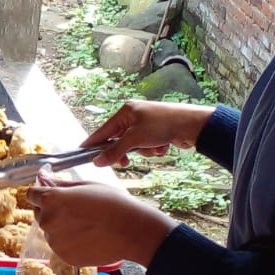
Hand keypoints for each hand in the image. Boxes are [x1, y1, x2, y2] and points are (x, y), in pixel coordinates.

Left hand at [28, 177, 176, 266]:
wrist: (132, 231)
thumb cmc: (113, 204)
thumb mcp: (86, 185)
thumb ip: (60, 183)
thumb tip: (42, 177)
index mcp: (51, 200)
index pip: (31, 194)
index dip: (40, 192)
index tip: (51, 193)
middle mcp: (48, 221)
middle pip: (40, 213)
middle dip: (51, 209)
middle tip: (75, 209)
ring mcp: (55, 241)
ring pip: (50, 231)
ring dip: (60, 227)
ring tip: (85, 224)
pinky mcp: (63, 256)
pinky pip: (60, 246)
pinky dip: (69, 242)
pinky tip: (87, 237)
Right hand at [82, 100, 215, 167]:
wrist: (192, 125)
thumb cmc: (163, 125)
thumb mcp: (135, 140)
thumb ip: (114, 151)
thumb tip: (97, 162)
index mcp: (125, 112)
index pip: (103, 130)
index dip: (93, 142)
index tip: (82, 152)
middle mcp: (133, 116)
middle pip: (118, 140)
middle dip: (125, 151)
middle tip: (124, 162)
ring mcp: (145, 123)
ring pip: (133, 145)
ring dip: (143, 151)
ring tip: (153, 149)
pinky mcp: (156, 131)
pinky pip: (146, 146)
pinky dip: (152, 149)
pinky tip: (162, 146)